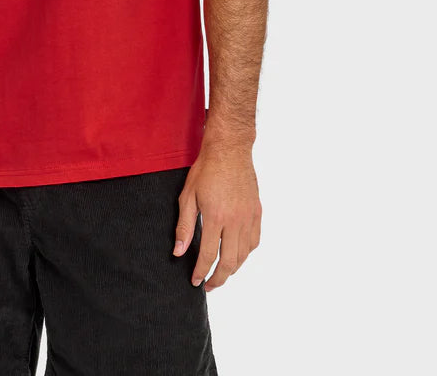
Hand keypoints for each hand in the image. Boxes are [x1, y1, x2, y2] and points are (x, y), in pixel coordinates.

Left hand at [172, 144, 261, 291]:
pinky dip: (246, 254)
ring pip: (244, 255)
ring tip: (221, 273)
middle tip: (208, 286)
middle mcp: (235, 221)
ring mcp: (249, 217)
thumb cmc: (205, 170)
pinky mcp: (257, 212)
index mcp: (216, 217)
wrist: (229, 150)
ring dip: (232, 269)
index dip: (201, 272)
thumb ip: (184, 226)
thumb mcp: (188, 196)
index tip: (195, 281)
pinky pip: (254, 241)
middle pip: (229, 262)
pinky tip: (237, 255)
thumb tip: (179, 252)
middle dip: (218, 279)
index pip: (209, 255)